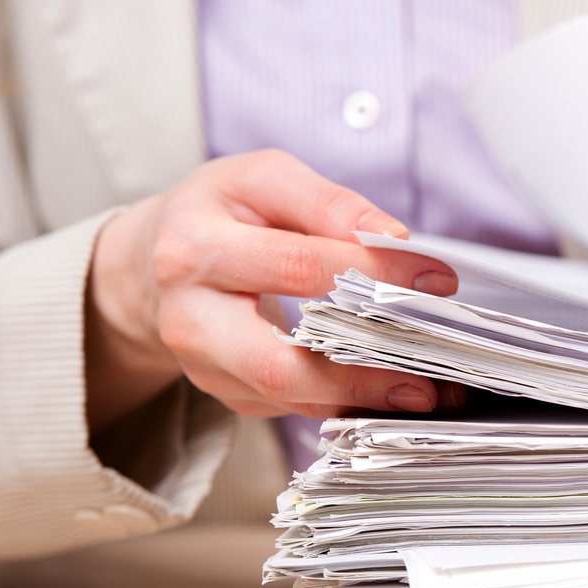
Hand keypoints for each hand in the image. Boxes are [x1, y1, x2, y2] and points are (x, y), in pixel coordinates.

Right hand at [85, 149, 462, 431]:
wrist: (153, 263)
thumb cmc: (220, 213)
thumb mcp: (264, 180)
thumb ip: (327, 203)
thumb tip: (391, 238)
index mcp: (195, 249)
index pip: (298, 266)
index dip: (372, 274)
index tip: (435, 279)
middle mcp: (189, 318)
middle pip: (279, 362)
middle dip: (361, 373)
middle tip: (429, 376)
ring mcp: (204, 367)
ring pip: (288, 397)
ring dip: (363, 399)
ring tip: (425, 392)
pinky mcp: (225, 394)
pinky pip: (293, 407)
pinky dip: (347, 403)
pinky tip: (391, 394)